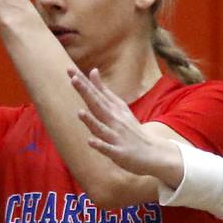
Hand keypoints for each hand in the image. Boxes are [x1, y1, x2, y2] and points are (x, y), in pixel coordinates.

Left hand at [70, 67, 183, 184]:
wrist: (153, 152)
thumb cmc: (131, 130)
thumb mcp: (118, 107)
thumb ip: (103, 91)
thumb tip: (92, 70)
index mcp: (113, 109)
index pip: (96, 93)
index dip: (83, 82)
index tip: (70, 69)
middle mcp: (115, 120)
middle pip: (98, 105)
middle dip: (86, 93)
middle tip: (73, 79)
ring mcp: (117, 137)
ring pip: (101, 128)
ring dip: (91, 121)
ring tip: (79, 113)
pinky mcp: (119, 153)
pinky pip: (108, 149)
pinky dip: (100, 145)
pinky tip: (90, 141)